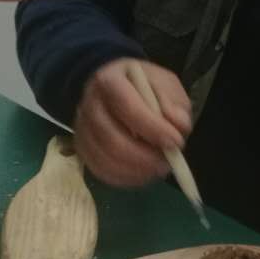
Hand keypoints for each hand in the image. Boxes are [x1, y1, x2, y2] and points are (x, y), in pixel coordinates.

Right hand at [73, 59, 191, 187]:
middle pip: (111, 138)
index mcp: (110, 80)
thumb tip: (177, 128)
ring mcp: (82, 129)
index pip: (127, 106)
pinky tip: (144, 173)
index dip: (152, 127)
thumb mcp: (166, 85)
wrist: (117, 90)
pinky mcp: (83, 149)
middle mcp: (89, 104)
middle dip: (144, 157)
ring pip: (105, 159)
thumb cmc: (144, 87)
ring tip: (159, 167)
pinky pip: (101, 171)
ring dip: (136, 170)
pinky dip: (126, 178)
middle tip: (168, 162)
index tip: (176, 141)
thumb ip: (174, 105)